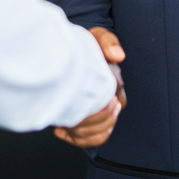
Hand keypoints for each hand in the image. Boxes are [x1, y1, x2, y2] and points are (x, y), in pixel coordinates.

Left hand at [53, 26, 126, 147]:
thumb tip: (117, 55)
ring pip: (99, 135)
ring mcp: (101, 112)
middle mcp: (111, 101)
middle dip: (86, 123)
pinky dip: (76, 140)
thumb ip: (107, 42)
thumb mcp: (97, 38)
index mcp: (115, 84)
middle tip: (68, 115)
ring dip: (80, 132)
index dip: (99, 109)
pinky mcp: (90, 120)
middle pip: (106, 124)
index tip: (82, 102)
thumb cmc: (88, 46)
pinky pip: (92, 140)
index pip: (115, 106)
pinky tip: (61, 130)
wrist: (73, 51)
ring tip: (63, 121)